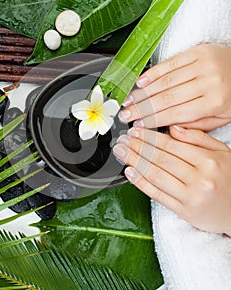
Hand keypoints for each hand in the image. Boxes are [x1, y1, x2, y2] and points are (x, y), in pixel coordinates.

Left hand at [113, 126, 230, 235]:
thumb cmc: (230, 179)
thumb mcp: (222, 152)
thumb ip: (198, 138)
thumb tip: (173, 128)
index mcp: (208, 160)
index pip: (171, 145)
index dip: (149, 137)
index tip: (135, 131)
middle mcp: (199, 179)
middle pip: (160, 159)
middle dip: (137, 148)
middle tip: (122, 140)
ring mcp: (191, 197)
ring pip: (156, 175)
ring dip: (134, 162)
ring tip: (121, 152)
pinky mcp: (184, 211)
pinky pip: (157, 194)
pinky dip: (141, 183)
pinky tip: (130, 172)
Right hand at [119, 44, 230, 130]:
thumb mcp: (223, 118)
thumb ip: (196, 125)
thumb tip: (170, 128)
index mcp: (215, 102)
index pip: (176, 114)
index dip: (154, 120)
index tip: (138, 125)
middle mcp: (208, 81)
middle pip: (166, 98)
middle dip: (142, 108)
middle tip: (125, 114)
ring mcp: (202, 64)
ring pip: (165, 80)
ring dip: (143, 92)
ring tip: (128, 101)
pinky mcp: (198, 51)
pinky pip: (171, 63)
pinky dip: (153, 72)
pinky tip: (141, 81)